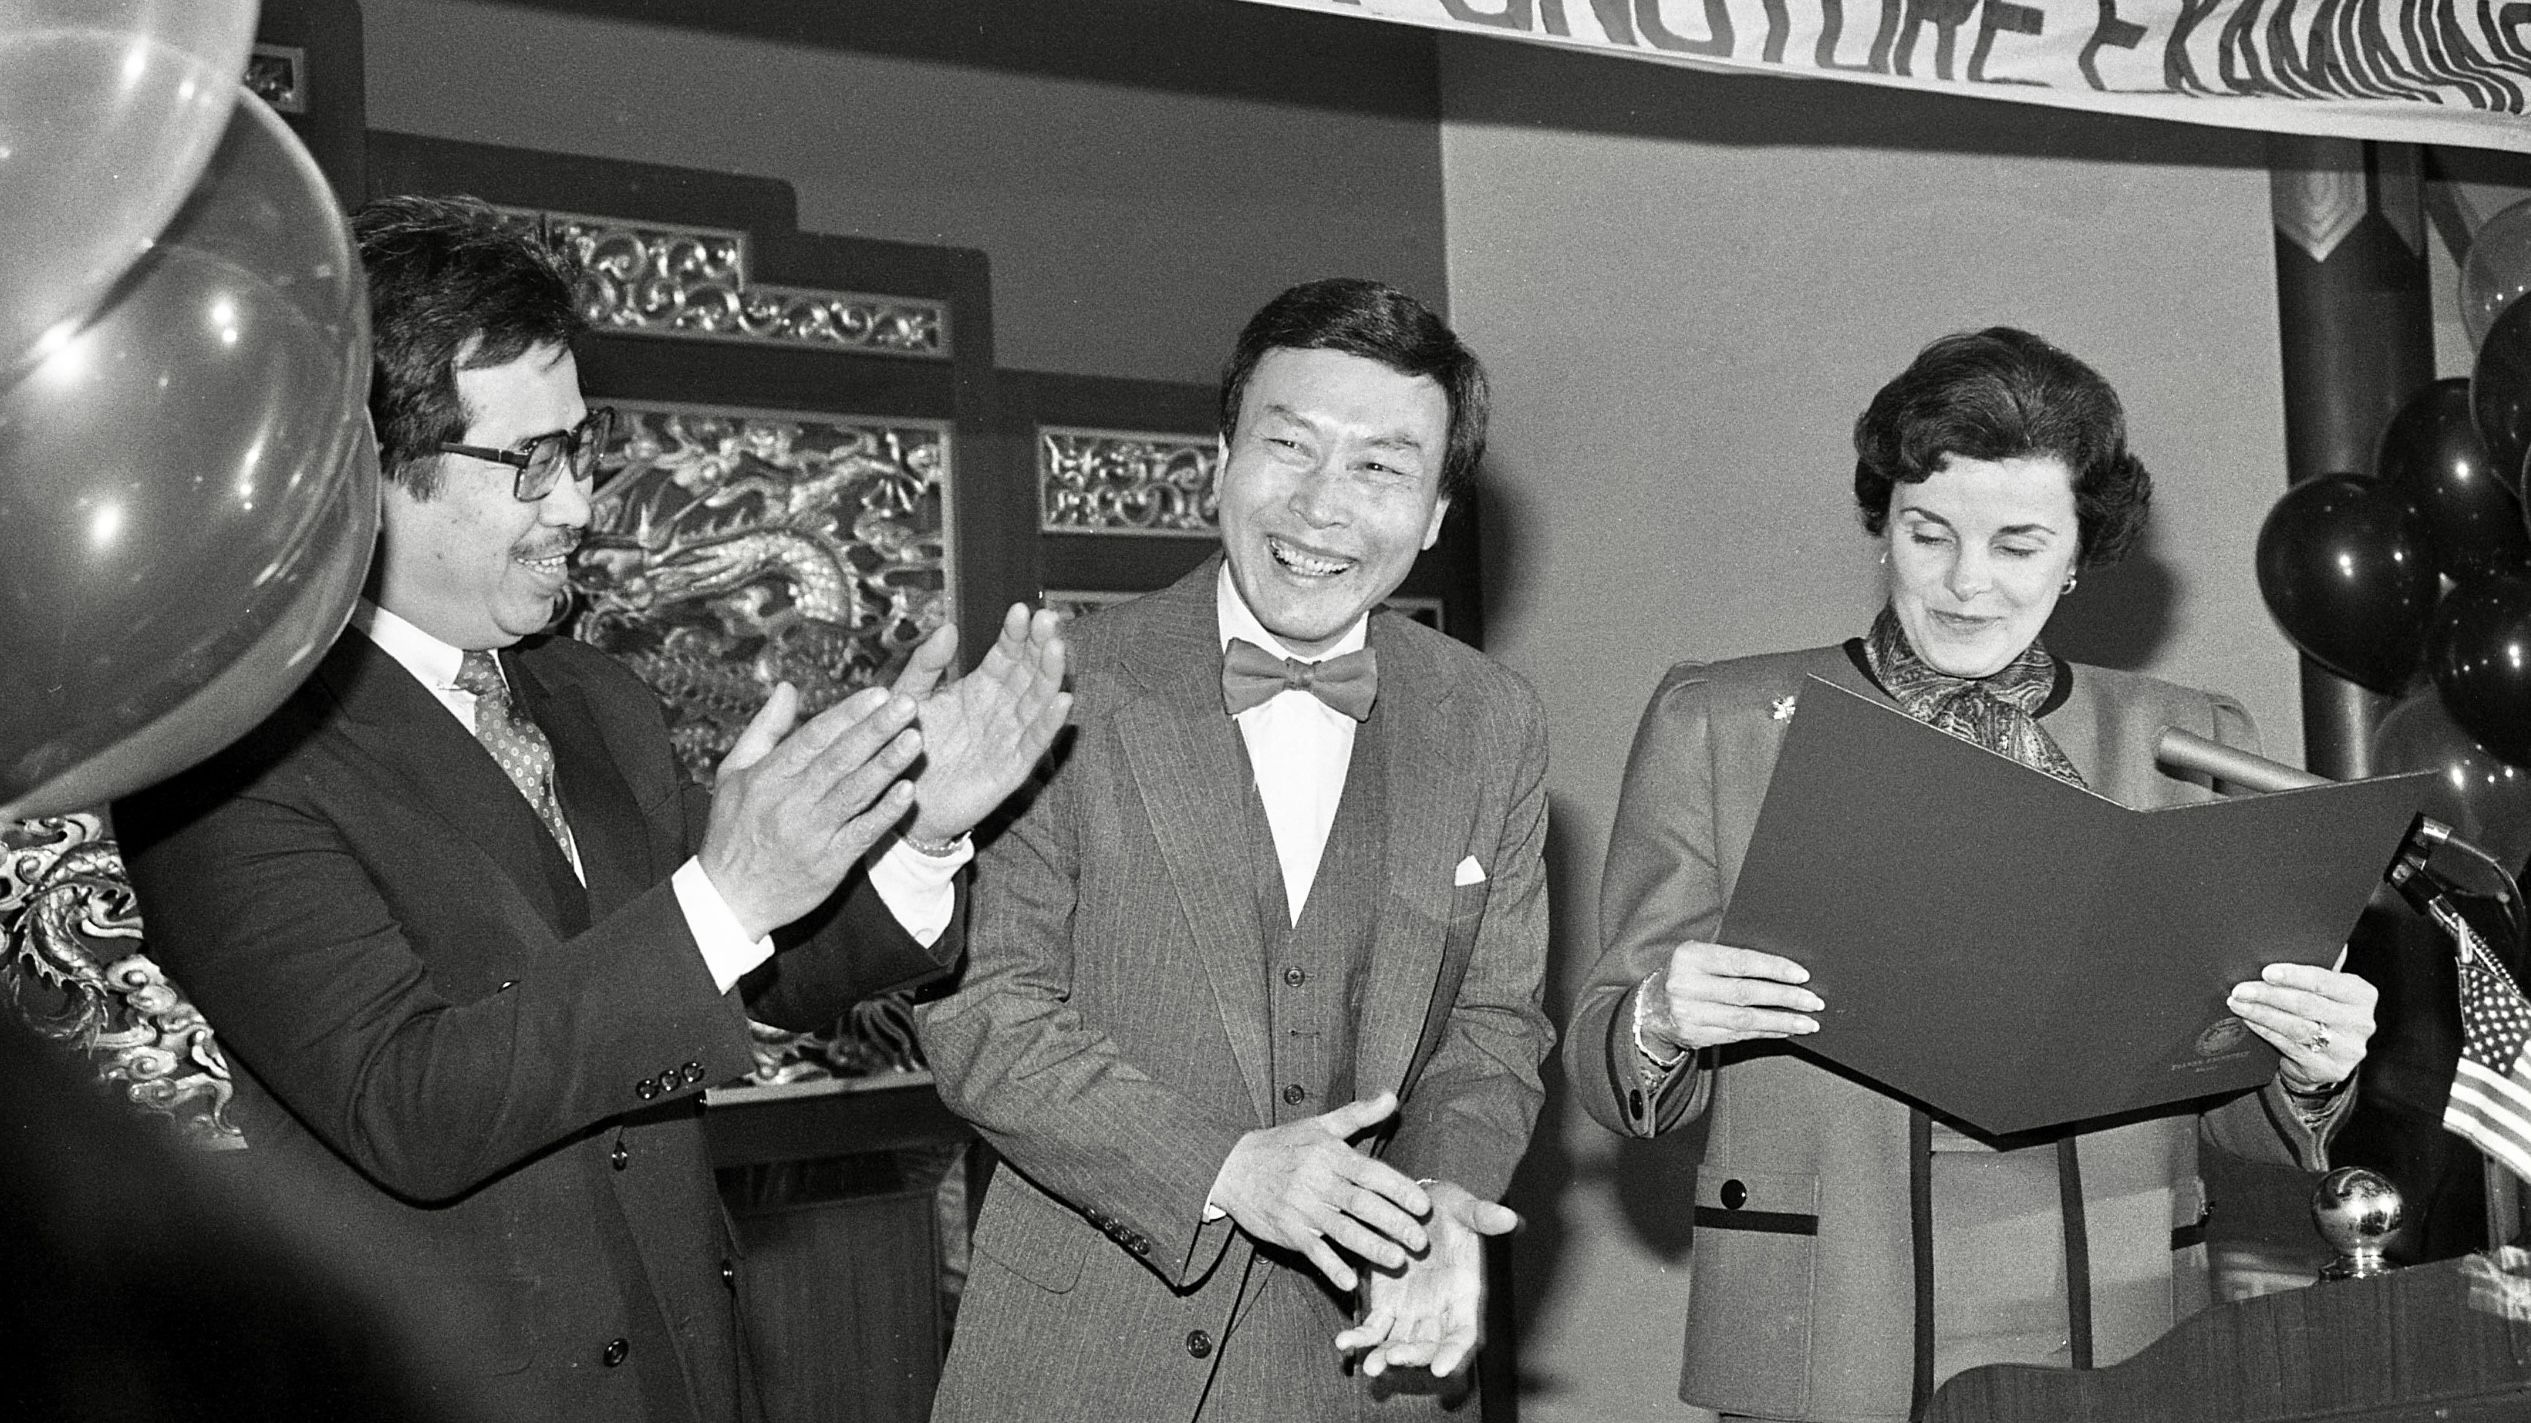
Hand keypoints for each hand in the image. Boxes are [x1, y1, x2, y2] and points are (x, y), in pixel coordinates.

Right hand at [699, 682, 921, 938]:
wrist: (729, 899)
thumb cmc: (732, 830)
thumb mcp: (733, 773)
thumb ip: (764, 729)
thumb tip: (787, 688)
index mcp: (767, 777)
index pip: (814, 737)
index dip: (848, 714)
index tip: (878, 693)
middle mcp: (790, 803)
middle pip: (840, 759)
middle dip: (876, 730)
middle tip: (908, 704)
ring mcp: (812, 834)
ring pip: (855, 793)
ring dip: (888, 765)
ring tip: (914, 739)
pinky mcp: (830, 863)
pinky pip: (863, 833)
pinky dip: (885, 812)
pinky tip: (908, 791)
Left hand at [890, 603, 1071, 842]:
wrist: (895, 800)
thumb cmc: (902, 747)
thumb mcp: (908, 698)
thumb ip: (926, 665)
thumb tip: (949, 627)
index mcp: (979, 688)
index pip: (1006, 654)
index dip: (1016, 633)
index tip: (1022, 610)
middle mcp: (1001, 709)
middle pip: (1029, 672)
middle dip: (1040, 646)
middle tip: (1048, 619)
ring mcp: (1009, 738)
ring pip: (1038, 702)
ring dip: (1051, 675)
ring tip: (1058, 648)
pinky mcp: (1010, 769)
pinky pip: (1034, 744)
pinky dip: (1049, 724)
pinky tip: (1062, 701)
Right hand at [1210, 1091, 1429, 1292]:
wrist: (1232, 1166)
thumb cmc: (1282, 1145)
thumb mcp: (1319, 1125)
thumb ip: (1358, 1115)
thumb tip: (1391, 1097)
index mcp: (1330, 1155)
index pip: (1371, 1173)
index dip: (1399, 1189)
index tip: (1423, 1205)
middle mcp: (1318, 1181)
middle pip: (1361, 1204)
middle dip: (1393, 1222)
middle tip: (1419, 1240)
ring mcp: (1302, 1208)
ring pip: (1341, 1230)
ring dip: (1370, 1247)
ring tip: (1396, 1260)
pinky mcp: (1287, 1230)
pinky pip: (1312, 1250)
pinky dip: (1330, 1266)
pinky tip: (1349, 1281)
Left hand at [1336, 1180, 1516, 1378]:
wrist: (1416, 1204)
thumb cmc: (1447, 1208)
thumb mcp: (1464, 1208)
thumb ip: (1483, 1216)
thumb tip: (1510, 1218)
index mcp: (1463, 1294)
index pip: (1463, 1334)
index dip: (1453, 1353)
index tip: (1440, 1369)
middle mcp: (1439, 1311)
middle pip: (1429, 1346)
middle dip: (1413, 1356)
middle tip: (1394, 1357)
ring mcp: (1411, 1312)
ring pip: (1399, 1343)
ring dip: (1385, 1356)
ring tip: (1370, 1364)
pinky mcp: (1386, 1305)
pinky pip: (1373, 1328)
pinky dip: (1361, 1338)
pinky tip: (1344, 1343)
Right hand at [1641, 940, 1821, 1054]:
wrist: (1648, 1006)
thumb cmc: (1684, 975)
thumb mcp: (1699, 957)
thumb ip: (1731, 961)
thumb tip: (1783, 970)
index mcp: (1689, 957)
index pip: (1739, 962)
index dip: (1774, 968)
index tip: (1801, 975)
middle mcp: (1686, 985)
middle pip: (1746, 993)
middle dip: (1785, 998)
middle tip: (1812, 1001)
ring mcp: (1689, 1014)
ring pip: (1745, 1019)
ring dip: (1781, 1021)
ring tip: (1807, 1022)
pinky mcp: (1696, 1036)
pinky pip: (1739, 1035)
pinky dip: (1765, 1032)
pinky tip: (1784, 1030)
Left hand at [2229, 959, 2375, 1091]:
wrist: (2326, 1060)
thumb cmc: (2322, 1014)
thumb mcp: (2328, 990)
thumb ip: (2321, 968)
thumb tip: (2308, 934)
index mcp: (2362, 994)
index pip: (2324, 981)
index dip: (2293, 975)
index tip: (2266, 972)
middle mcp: (2361, 1022)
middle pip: (2306, 1004)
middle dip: (2268, 995)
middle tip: (2240, 989)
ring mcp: (2347, 1048)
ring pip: (2295, 1026)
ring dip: (2261, 1013)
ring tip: (2238, 1003)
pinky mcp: (2329, 1069)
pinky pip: (2289, 1045)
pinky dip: (2265, 1031)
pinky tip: (2249, 1021)